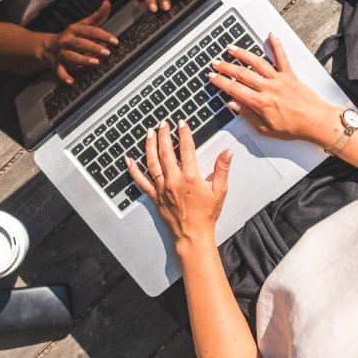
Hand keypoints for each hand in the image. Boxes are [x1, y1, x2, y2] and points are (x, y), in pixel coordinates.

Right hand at [43, 0, 117, 84]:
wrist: (46, 47)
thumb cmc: (70, 36)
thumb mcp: (82, 25)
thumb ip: (97, 16)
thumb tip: (107, 3)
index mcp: (75, 30)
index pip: (90, 31)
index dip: (102, 35)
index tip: (114, 41)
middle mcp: (67, 40)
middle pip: (81, 43)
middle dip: (93, 47)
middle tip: (106, 52)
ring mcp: (61, 53)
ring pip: (71, 56)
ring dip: (83, 60)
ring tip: (95, 63)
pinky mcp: (57, 65)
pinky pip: (60, 71)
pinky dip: (64, 76)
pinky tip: (71, 82)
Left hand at [126, 121, 231, 244]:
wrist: (193, 234)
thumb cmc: (206, 214)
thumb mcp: (220, 190)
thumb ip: (222, 168)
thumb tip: (228, 152)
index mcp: (191, 177)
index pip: (186, 148)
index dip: (184, 133)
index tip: (182, 123)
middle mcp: (174, 180)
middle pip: (166, 151)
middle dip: (164, 134)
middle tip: (163, 123)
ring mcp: (162, 188)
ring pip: (152, 162)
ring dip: (150, 145)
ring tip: (150, 132)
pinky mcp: (155, 196)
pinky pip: (141, 180)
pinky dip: (133, 169)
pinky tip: (129, 159)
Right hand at [207, 33, 343, 147]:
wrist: (317, 122)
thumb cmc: (294, 128)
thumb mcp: (265, 129)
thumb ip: (247, 115)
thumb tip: (233, 104)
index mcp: (261, 103)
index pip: (235, 89)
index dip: (221, 82)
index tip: (212, 77)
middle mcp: (269, 88)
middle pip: (242, 74)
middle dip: (226, 67)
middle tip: (216, 62)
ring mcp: (280, 79)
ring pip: (257, 63)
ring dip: (242, 54)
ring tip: (231, 48)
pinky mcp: (290, 75)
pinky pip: (282, 57)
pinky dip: (276, 44)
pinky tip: (271, 35)